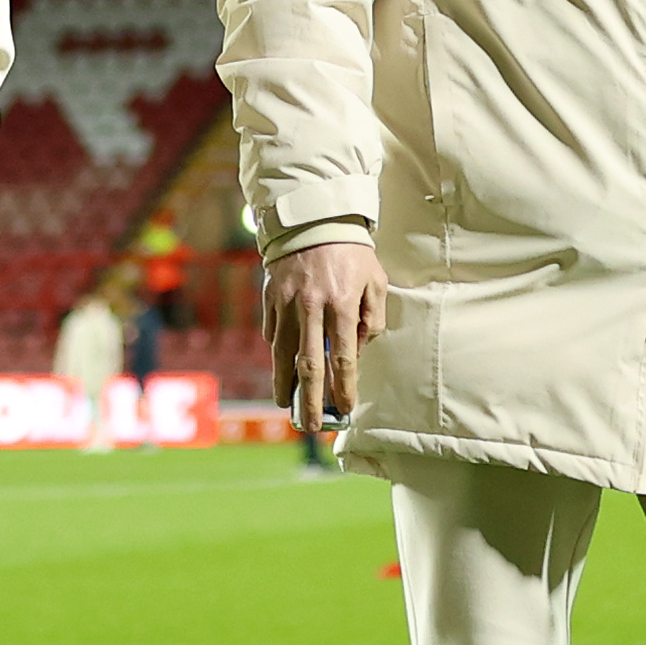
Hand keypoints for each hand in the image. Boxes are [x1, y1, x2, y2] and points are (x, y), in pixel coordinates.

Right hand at [261, 239, 388, 431]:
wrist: (314, 219)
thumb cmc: (351, 253)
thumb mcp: (375, 280)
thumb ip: (372, 317)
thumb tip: (358, 350)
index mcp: (342, 304)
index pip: (344, 357)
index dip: (344, 387)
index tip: (345, 409)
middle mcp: (312, 308)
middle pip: (309, 365)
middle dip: (310, 400)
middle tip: (311, 425)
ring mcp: (286, 304)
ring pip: (282, 354)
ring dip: (284, 384)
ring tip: (285, 406)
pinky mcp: (270, 298)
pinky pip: (272, 333)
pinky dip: (277, 352)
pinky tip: (282, 368)